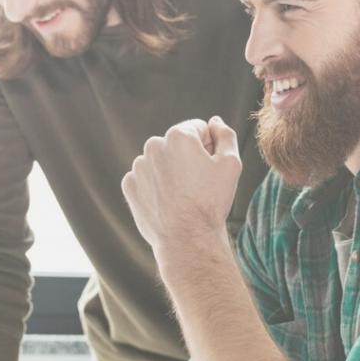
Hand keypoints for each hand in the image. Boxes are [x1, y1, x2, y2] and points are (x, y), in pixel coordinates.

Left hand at [121, 117, 241, 253]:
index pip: (198, 128)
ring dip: (171, 171)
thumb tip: (215, 122)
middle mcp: (154, 145)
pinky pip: (146, 179)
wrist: (186, 238)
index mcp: (178, 136)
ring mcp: (138, 166)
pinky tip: (168, 202)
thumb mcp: (231, 164)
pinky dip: (156, 186)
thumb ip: (225, 135)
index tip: (211, 168)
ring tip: (183, 196)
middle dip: (187, 157)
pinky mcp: (129, 185)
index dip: (209, 146)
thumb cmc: (211, 201)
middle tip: (199, 184)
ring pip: (160, 161)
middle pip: (177, 144)